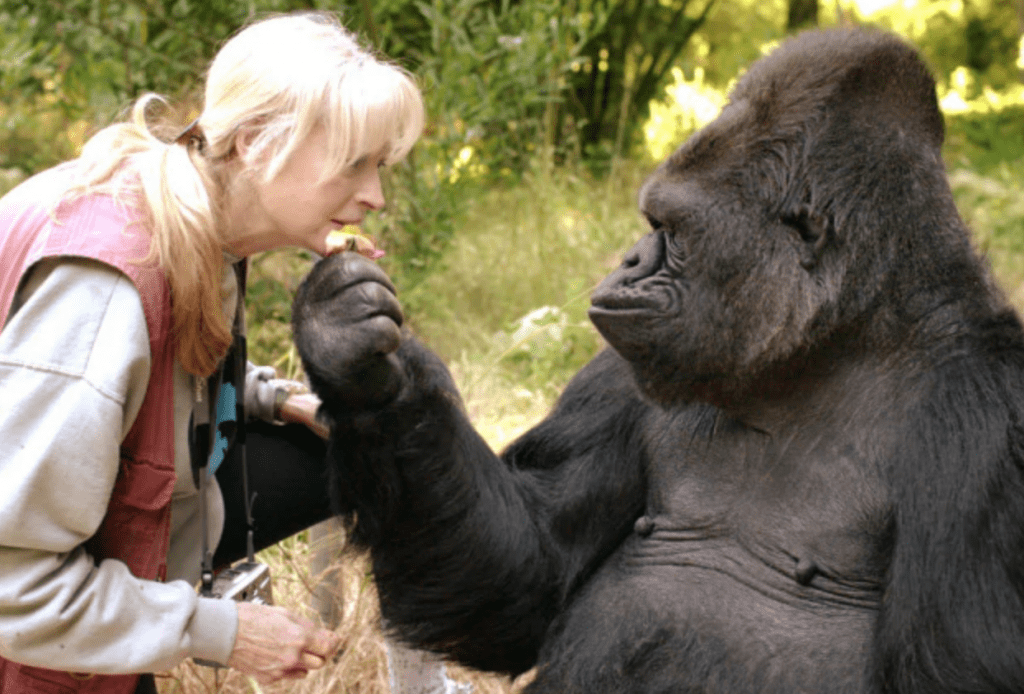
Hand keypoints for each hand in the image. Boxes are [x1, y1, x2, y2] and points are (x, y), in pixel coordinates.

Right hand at [227, 602, 340, 683]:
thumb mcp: (285, 614)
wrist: (226, 632)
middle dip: (321, 653)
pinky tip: (279, 657)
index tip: (332, 638)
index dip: (333, 641)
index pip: (329, 646)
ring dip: (306, 662)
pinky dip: (289, 669)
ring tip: (295, 650)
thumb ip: (306, 626)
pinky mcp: (269, 679)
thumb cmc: (252, 617)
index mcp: (299, 637)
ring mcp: (280, 670)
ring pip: (306, 671)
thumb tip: (322, 634)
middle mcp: (292, 657)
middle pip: (321, 661)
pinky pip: (288, 676)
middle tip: (316, 645)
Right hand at [292, 253, 404, 409]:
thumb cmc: (360, 345)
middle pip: (358, 272)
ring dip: (392, 315)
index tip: (375, 292)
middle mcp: (308, 311)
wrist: (363, 399)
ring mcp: (323, 332)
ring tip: (382, 335)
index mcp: (308, 296)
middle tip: (385, 313)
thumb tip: (366, 246)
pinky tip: (380, 352)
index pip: (342, 260)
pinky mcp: (344, 354)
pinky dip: (392, 338)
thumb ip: (350, 278)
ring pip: (375, 297)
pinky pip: (384, 327)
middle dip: (384, 289)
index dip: (370, 271)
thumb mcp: (347, 306)